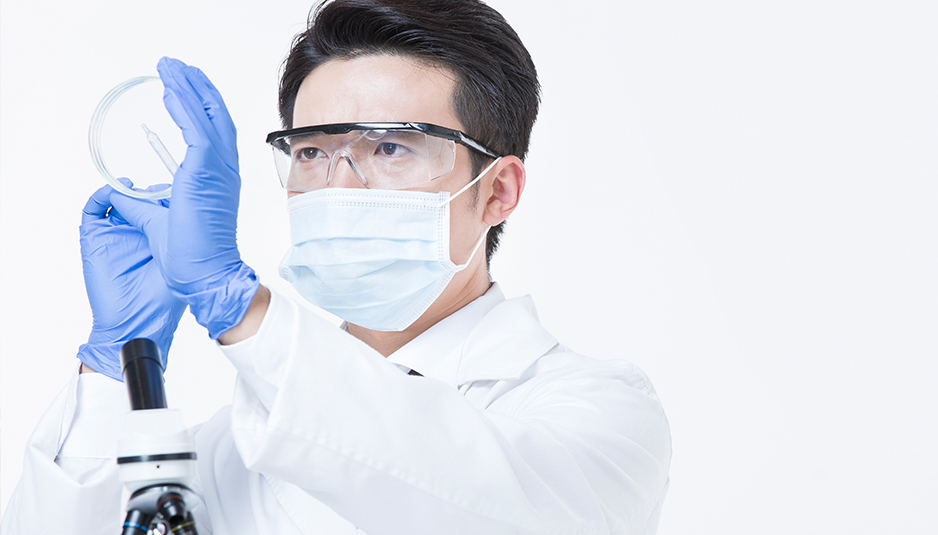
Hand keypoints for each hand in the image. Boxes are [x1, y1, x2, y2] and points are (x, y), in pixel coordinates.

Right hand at [77, 184, 186, 380]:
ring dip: (124, 190)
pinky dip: (101, 197)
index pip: (161, 204)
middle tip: (155, 189)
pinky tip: (114, 193)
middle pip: (139, 200)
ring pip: (117, 201)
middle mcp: (138, 234)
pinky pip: (93, 210)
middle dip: (146, 191)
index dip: (166, 194)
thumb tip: (178, 199)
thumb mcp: (173, 254)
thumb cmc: (163, 296)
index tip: (176, 187)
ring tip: (133, 186)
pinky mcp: (95, 240)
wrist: (138, 321)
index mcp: (160, 238)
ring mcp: (115, 235)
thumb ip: (169, 227)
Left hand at [111, 57, 258, 338]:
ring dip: (188, 88)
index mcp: (218, 179)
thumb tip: (119, 190)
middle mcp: (224, 170)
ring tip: (171, 67)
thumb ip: (140, 202)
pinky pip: (197, 131)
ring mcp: (219, 171)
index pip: (212, 132)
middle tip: (178, 67)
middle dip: (196, 87)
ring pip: (207, 117)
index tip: (183, 87)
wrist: (206, 274)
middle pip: (214, 116)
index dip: (199, 105)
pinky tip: (171, 91)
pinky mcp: (206, 174)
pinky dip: (185, 108)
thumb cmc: (192, 256)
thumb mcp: (158, 219)